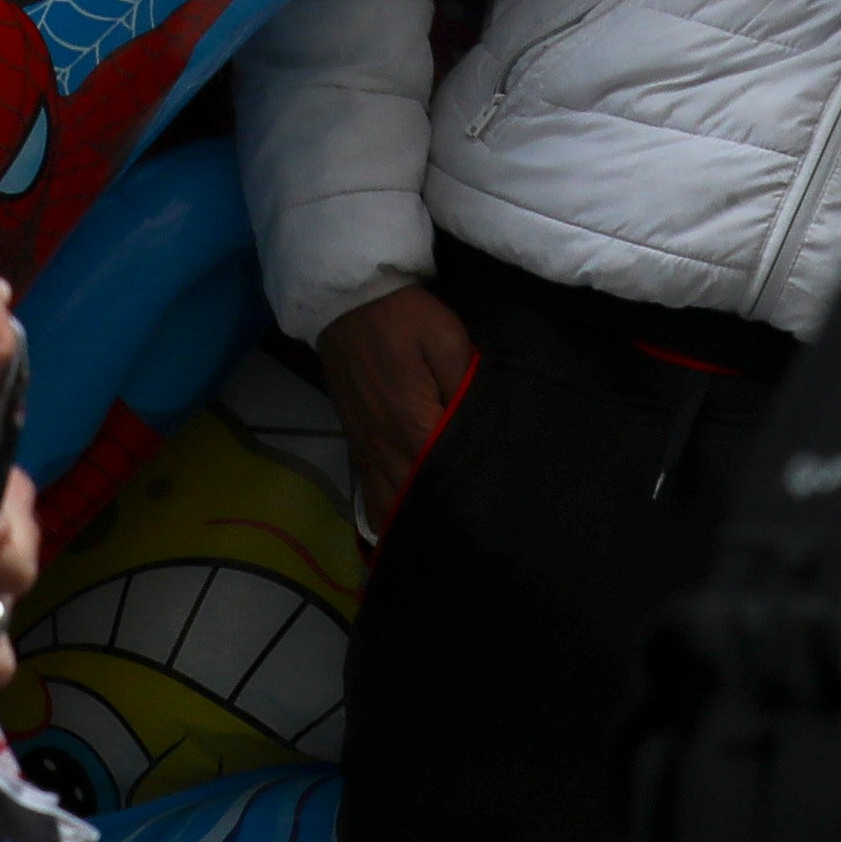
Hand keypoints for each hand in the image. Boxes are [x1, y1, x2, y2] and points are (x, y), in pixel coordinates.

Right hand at [315, 280, 478, 529]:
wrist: (348, 300)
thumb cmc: (405, 317)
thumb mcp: (447, 339)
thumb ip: (465, 387)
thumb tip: (482, 429)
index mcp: (412, 424)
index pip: (443, 479)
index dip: (467, 499)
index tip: (492, 516)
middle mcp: (385, 447)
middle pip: (413, 503)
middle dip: (441, 521)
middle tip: (473, 539)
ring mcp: (367, 448)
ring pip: (386, 506)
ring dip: (410, 524)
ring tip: (440, 541)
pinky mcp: (357, 442)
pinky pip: (370, 492)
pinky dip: (386, 513)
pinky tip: (405, 524)